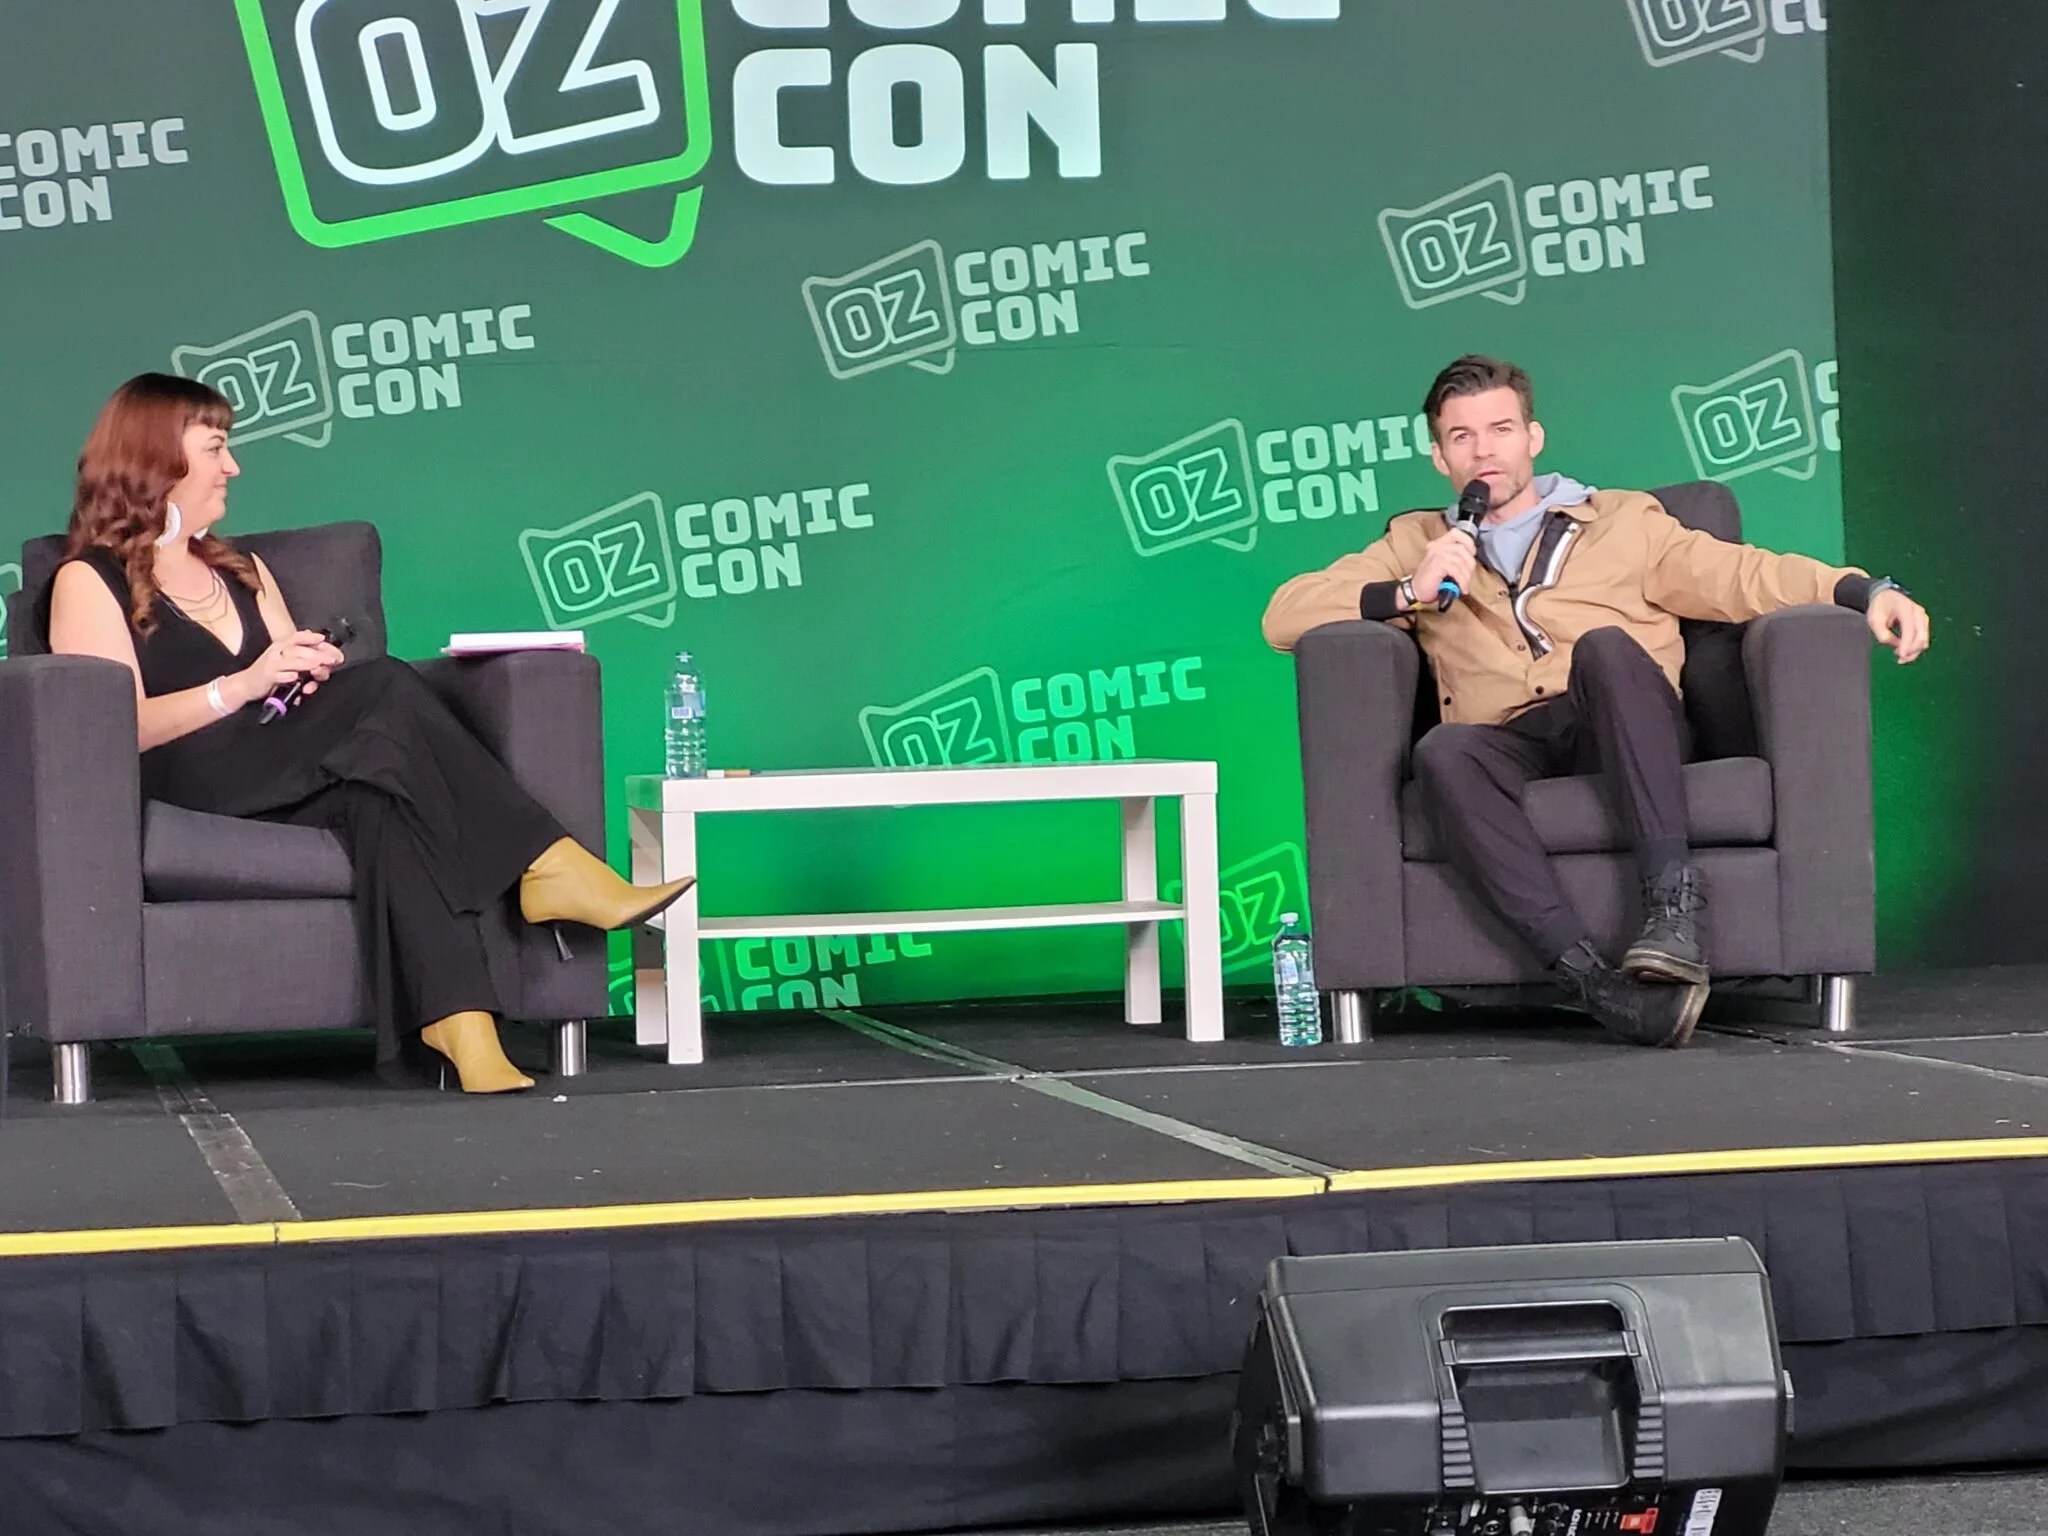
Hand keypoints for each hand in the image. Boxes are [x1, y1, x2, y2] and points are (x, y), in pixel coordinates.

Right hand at [229, 630, 345, 707]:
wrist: (247, 684)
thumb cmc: (270, 671)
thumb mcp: (286, 658)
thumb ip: (301, 651)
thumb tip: (316, 639)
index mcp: (282, 645)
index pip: (298, 637)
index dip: (312, 638)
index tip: (324, 639)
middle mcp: (277, 651)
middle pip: (298, 649)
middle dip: (317, 655)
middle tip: (331, 660)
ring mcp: (272, 664)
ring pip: (291, 661)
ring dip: (306, 664)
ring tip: (318, 666)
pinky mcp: (267, 677)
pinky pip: (279, 676)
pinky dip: (288, 677)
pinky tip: (295, 677)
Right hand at [1409, 527, 1478, 609]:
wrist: (1417, 590)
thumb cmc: (1431, 579)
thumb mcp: (1444, 565)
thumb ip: (1455, 557)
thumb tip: (1471, 559)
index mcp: (1439, 544)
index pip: (1456, 533)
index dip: (1468, 542)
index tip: (1471, 554)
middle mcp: (1438, 546)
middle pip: (1462, 549)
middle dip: (1469, 565)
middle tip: (1468, 576)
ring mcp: (1437, 554)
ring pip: (1460, 561)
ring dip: (1466, 576)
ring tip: (1464, 585)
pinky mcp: (1437, 564)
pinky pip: (1456, 570)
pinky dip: (1462, 581)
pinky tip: (1462, 588)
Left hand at [1867, 588, 1930, 663]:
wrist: (1885, 596)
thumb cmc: (1879, 606)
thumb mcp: (1874, 620)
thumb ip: (1883, 634)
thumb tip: (1896, 646)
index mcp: (1906, 609)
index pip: (1910, 630)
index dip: (1906, 645)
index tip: (1900, 657)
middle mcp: (1918, 612)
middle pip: (1921, 637)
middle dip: (1912, 651)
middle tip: (1899, 660)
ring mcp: (1923, 617)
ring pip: (1924, 640)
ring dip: (1914, 651)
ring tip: (1900, 656)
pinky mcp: (1923, 623)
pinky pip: (1922, 638)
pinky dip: (1915, 647)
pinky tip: (1904, 650)